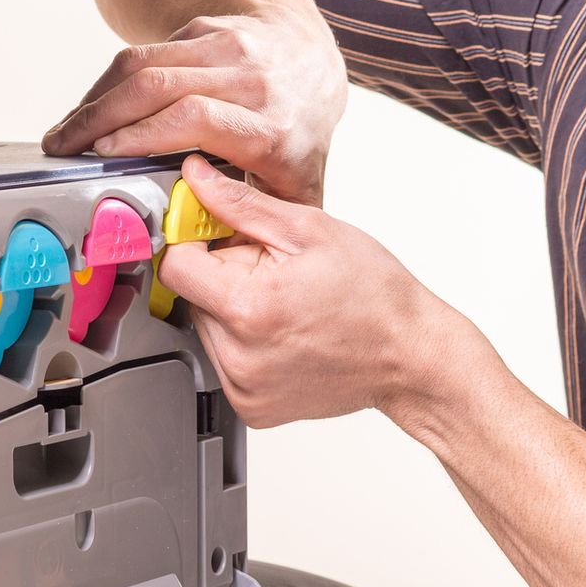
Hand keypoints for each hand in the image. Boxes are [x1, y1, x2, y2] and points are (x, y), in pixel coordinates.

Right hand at [42, 3, 346, 205]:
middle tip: (65, 150)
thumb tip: (218, 264)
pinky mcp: (206, 28)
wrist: (313, 63)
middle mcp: (252, 80)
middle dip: (101, 118)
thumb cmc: (299, 132)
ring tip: (67, 131)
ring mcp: (228, 47)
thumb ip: (259, 220)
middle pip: (160, 87)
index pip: (198, 119)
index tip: (106, 157)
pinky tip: (93, 108)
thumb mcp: (294, 186)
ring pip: (144, 62)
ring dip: (95, 99)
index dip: (145, 134)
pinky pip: (147, 50)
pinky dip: (110, 82)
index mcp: (272, 127)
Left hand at [159, 156, 452, 428]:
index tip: (220, 234)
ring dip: (233, 309)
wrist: (410, 354)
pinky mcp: (252, 406)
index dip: (195, 240)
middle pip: (192, 297)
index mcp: (248, 307)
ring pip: (207, 329)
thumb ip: (242, 204)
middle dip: (223, 275)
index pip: (176, 265)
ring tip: (284, 303)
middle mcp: (238, 356)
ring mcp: (244, 388)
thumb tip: (197, 180)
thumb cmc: (374, 294)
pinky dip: (246, 342)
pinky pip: (226, 360)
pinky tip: (285, 331)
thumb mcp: (310, 230)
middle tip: (273, 270)